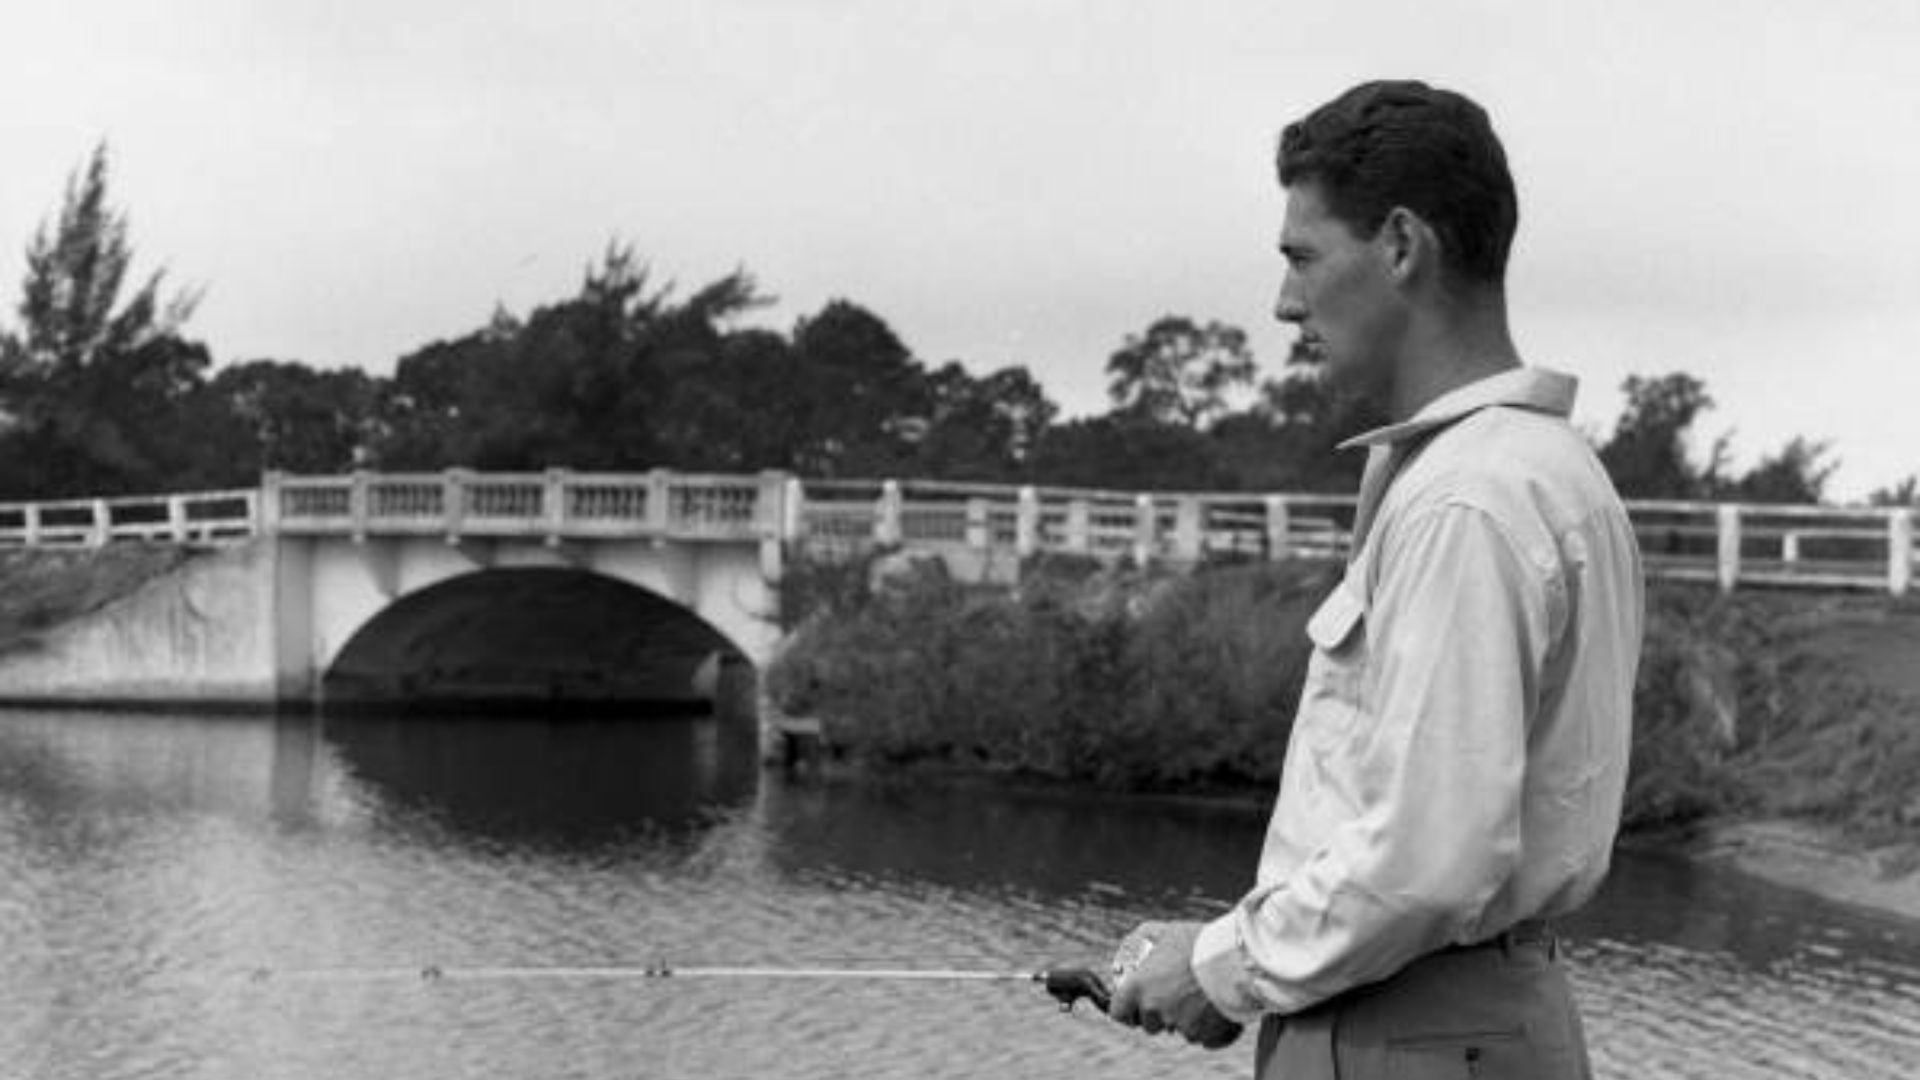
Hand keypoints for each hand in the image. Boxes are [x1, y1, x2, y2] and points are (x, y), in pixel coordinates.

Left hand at [1107, 920, 1242, 1049]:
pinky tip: (1216, 1010)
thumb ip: (1148, 938)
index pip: (1118, 1013)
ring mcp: (1179, 1026)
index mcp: (1138, 988)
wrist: (1235, 959)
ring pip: (1178, 1030)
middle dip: (1158, 1014)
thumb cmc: (1199, 942)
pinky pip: (1202, 1038)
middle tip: (1174, 995)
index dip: (1126, 1010)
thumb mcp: (1168, 932)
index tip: (1135, 1004)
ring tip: (1200, 997)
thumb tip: (1137, 941)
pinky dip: (1207, 1029)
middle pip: (1149, 1024)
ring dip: (1184, 1020)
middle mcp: (1155, 1010)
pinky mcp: (1204, 1036)